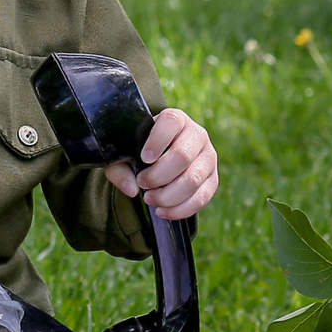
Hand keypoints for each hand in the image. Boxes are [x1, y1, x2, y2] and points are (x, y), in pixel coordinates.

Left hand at [103, 107, 218, 220]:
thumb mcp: (124, 153)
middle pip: (183, 156)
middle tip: (142, 183)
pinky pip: (201, 198)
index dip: (157, 141)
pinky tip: (163, 211)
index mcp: (176, 120)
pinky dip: (180, 209)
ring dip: (168, 196)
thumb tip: (132, 189)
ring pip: (193, 180)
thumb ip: (119, 168)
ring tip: (150, 199)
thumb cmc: (140, 150)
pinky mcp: (212, 179)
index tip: (143, 159)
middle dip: (158, 176)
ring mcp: (208, 157)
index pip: (171, 123)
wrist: (161, 156)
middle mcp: (197, 135)